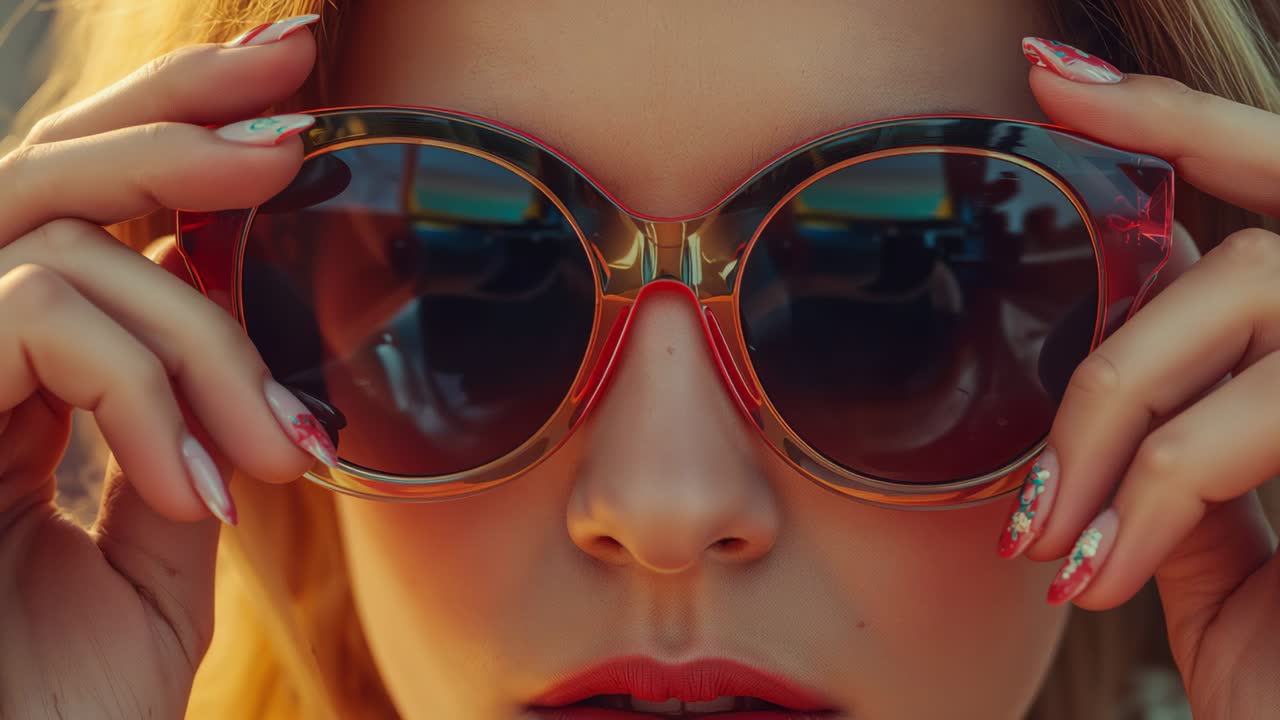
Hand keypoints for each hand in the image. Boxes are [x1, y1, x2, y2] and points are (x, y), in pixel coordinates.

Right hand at [0, 17, 330, 718]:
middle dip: (179, 118)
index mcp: (4, 393)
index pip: (83, 226)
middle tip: (300, 116)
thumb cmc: (62, 713)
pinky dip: (146, 392)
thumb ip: (181, 462)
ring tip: (283, 454)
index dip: (172, 139)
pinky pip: (39, 315)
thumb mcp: (154, 573)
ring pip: (65, 241)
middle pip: (48, 172)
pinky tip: (202, 493)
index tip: (293, 110)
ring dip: (207, 337)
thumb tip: (243, 393)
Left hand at [1000, 39, 1279, 718]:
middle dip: (1148, 211)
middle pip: (1267, 219)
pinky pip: (1228, 433)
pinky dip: (1143, 501)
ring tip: (1046, 537)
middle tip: (1037, 260)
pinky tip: (1093, 572)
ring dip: (1106, 422)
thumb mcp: (1230, 562)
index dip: (1178, 125)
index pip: (1276, 195)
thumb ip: (1189, 463)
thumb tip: (1123, 415)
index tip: (1057, 78)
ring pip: (1234, 303)